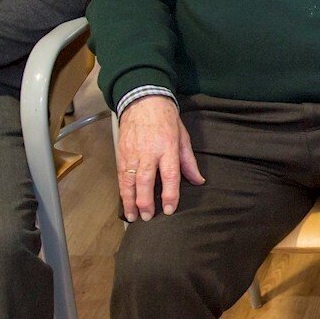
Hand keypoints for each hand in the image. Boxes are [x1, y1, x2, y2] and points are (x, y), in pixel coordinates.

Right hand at [116, 96, 204, 219]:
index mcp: (167, 148)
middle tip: (148, 217)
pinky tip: (125, 201)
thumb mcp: (183, 137)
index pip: (170, 175)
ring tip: (133, 216)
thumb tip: (198, 181)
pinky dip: (122, 189)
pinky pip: (121, 175)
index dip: (169, 194)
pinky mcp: (121, 152)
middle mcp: (149, 152)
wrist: (143, 101)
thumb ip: (189, 162)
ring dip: (130, 200)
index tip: (168, 209)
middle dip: (145, 201)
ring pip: (129, 180)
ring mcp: (132, 152)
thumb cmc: (166, 119)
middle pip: (146, 180)